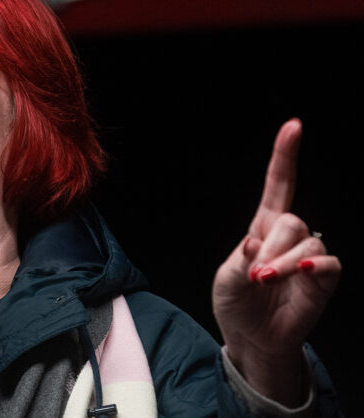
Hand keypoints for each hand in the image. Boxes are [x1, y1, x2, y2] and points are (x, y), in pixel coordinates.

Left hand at [212, 119, 340, 405]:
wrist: (252, 337)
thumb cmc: (236, 303)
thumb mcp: (226, 280)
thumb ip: (240, 262)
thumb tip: (255, 244)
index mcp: (262, 227)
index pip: (278, 185)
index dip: (285, 157)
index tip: (293, 127)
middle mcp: (288, 237)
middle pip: (291, 219)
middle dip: (272, 246)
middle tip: (256, 274)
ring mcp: (307, 257)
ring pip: (309, 241)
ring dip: (286, 260)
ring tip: (266, 280)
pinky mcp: (323, 280)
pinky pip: (328, 263)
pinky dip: (315, 265)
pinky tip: (302, 271)